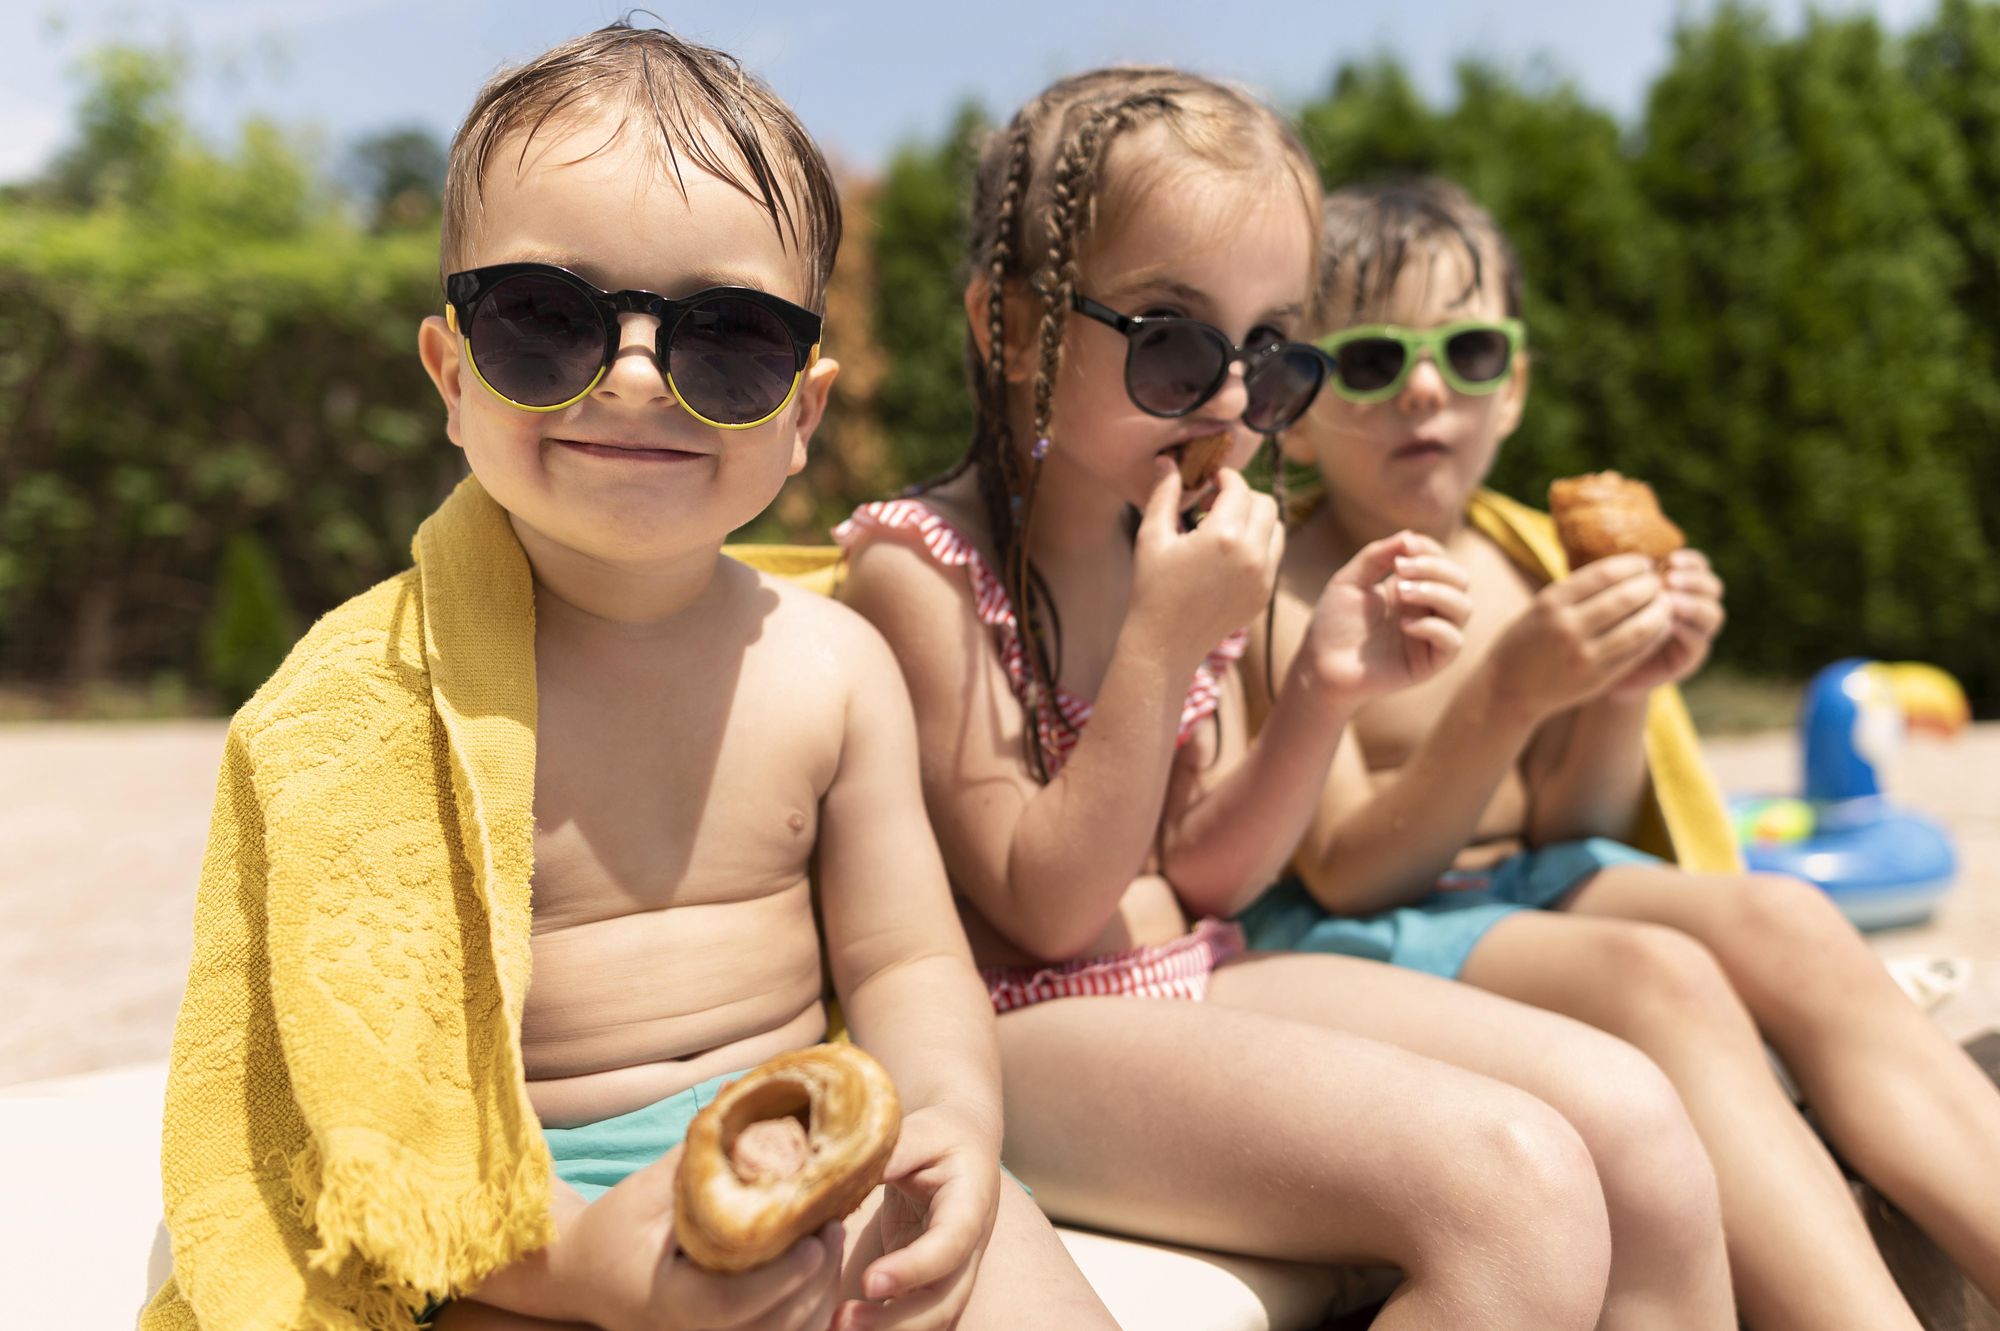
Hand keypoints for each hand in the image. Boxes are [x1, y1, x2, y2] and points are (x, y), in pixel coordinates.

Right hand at [574, 1144, 843, 1330]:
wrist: (583, 1275)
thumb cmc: (611, 1229)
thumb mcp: (644, 1190)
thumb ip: (695, 1157)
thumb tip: (737, 1096)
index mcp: (666, 1302)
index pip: (732, 1304)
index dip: (783, 1276)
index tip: (816, 1239)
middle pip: (771, 1326)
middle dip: (814, 1277)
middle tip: (835, 1226)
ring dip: (816, 1293)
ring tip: (831, 1240)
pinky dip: (805, 1309)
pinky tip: (816, 1268)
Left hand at [834, 1104, 1000, 1330]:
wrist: (965, 1145)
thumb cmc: (942, 1135)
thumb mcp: (923, 1131)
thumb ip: (894, 1152)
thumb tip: (847, 1170)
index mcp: (970, 1207)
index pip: (949, 1248)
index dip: (913, 1269)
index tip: (869, 1280)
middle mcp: (967, 1250)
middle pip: (944, 1301)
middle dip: (896, 1320)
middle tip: (843, 1319)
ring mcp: (950, 1271)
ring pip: (930, 1318)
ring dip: (887, 1329)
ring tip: (836, 1325)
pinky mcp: (926, 1281)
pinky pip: (911, 1313)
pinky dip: (883, 1326)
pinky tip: (844, 1323)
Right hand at [1129, 459, 1282, 668]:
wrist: (1165, 643)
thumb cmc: (1152, 588)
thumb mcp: (1152, 537)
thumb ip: (1163, 494)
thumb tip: (1168, 459)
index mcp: (1223, 536)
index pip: (1238, 488)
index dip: (1224, 477)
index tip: (1209, 481)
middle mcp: (1252, 554)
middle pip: (1265, 503)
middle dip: (1243, 496)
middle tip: (1216, 503)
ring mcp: (1264, 576)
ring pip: (1277, 528)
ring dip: (1256, 519)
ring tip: (1225, 527)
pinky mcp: (1265, 593)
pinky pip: (1274, 555)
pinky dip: (1259, 545)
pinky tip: (1229, 553)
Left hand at [1296, 532, 1471, 700]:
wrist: (1319, 665)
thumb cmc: (1333, 624)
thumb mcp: (1350, 580)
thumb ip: (1376, 556)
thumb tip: (1408, 536)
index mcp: (1412, 588)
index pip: (1441, 561)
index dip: (1429, 549)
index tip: (1403, 546)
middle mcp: (1427, 611)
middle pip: (1460, 580)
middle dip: (1435, 568)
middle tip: (1400, 569)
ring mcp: (1430, 636)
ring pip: (1463, 608)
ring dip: (1436, 592)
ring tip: (1402, 591)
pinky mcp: (1429, 663)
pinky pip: (1452, 642)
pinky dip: (1433, 627)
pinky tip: (1403, 624)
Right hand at [1486, 553, 1674, 722]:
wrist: (1507, 689)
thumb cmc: (1527, 641)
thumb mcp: (1541, 607)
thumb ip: (1576, 590)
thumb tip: (1624, 568)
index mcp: (1551, 603)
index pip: (1604, 574)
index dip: (1632, 565)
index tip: (1645, 562)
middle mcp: (1567, 627)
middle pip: (1625, 598)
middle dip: (1650, 586)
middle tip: (1659, 582)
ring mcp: (1583, 655)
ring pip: (1638, 627)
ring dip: (1660, 611)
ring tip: (1666, 603)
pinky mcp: (1596, 678)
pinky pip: (1636, 653)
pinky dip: (1655, 637)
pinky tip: (1661, 627)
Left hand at [1606, 549, 1724, 699]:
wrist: (1602, 670)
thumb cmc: (1605, 625)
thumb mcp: (1615, 595)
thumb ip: (1627, 575)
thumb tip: (1629, 549)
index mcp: (1681, 586)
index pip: (1699, 566)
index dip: (1690, 561)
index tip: (1669, 558)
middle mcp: (1695, 608)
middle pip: (1713, 587)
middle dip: (1694, 580)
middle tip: (1669, 578)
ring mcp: (1696, 634)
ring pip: (1713, 613)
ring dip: (1693, 603)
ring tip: (1669, 599)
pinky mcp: (1690, 658)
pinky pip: (1699, 642)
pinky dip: (1686, 630)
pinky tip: (1668, 622)